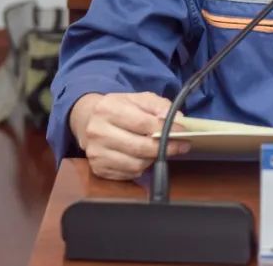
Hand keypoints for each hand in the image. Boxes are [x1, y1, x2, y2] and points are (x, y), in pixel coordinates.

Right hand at [69, 92, 190, 179]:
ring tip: (160, 151)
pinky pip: (128, 174)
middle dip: (165, 148)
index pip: (144, 123)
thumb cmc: (118, 108)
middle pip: (140, 147)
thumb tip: (177, 120)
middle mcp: (98, 132)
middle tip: (181, 146)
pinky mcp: (98, 169)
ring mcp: (96, 153)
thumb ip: (159, 106)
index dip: (167, 129)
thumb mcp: (138, 99)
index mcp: (108, 109)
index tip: (184, 132)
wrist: (88, 119)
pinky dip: (141, 168)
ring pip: (135, 164)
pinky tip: (144, 158)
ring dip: (153, 159)